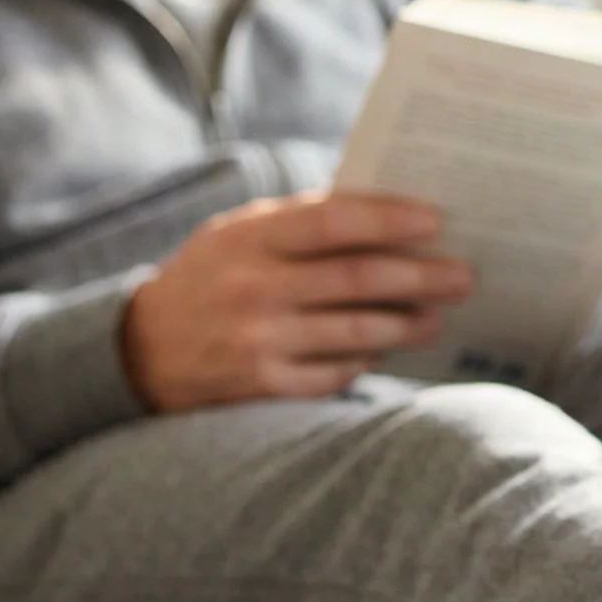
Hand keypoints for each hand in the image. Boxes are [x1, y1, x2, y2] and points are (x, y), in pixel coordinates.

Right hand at [121, 191, 473, 411]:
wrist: (138, 351)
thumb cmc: (209, 277)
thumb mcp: (237, 234)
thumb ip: (301, 220)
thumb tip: (389, 213)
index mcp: (248, 238)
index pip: (332, 222)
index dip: (390, 220)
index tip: (436, 222)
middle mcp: (252, 289)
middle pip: (356, 280)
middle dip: (420, 278)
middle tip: (463, 276)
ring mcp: (257, 342)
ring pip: (355, 332)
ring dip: (406, 325)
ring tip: (437, 317)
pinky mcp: (262, 388)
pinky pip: (335, 373)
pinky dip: (367, 361)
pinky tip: (388, 349)